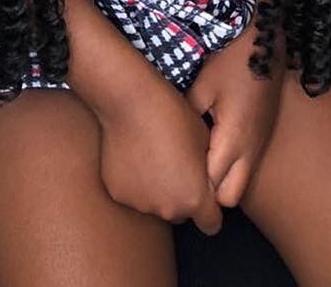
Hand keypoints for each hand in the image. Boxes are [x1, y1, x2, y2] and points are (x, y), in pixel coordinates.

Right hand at [98, 62, 223, 234]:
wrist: (133, 105)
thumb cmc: (175, 118)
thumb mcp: (205, 142)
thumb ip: (209, 172)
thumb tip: (209, 181)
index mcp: (194, 198)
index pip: (210, 224)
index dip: (212, 212)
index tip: (208, 197)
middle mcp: (167, 209)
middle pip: (181, 214)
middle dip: (183, 197)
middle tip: (179, 167)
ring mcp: (140, 204)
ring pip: (155, 204)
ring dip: (158, 190)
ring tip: (155, 156)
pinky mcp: (118, 194)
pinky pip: (134, 194)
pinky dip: (137, 182)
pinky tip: (136, 156)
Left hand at [185, 20, 283, 207]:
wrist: (266, 38)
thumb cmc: (232, 60)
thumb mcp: (201, 87)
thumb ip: (185, 121)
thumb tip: (165, 145)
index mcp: (234, 139)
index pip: (210, 187)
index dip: (189, 188)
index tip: (168, 179)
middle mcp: (251, 149)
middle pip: (228, 199)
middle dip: (208, 196)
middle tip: (183, 176)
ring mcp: (260, 144)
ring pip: (240, 185)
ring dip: (220, 182)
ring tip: (193, 164)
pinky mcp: (263, 136)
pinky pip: (246, 167)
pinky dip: (229, 169)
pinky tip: (210, 150)